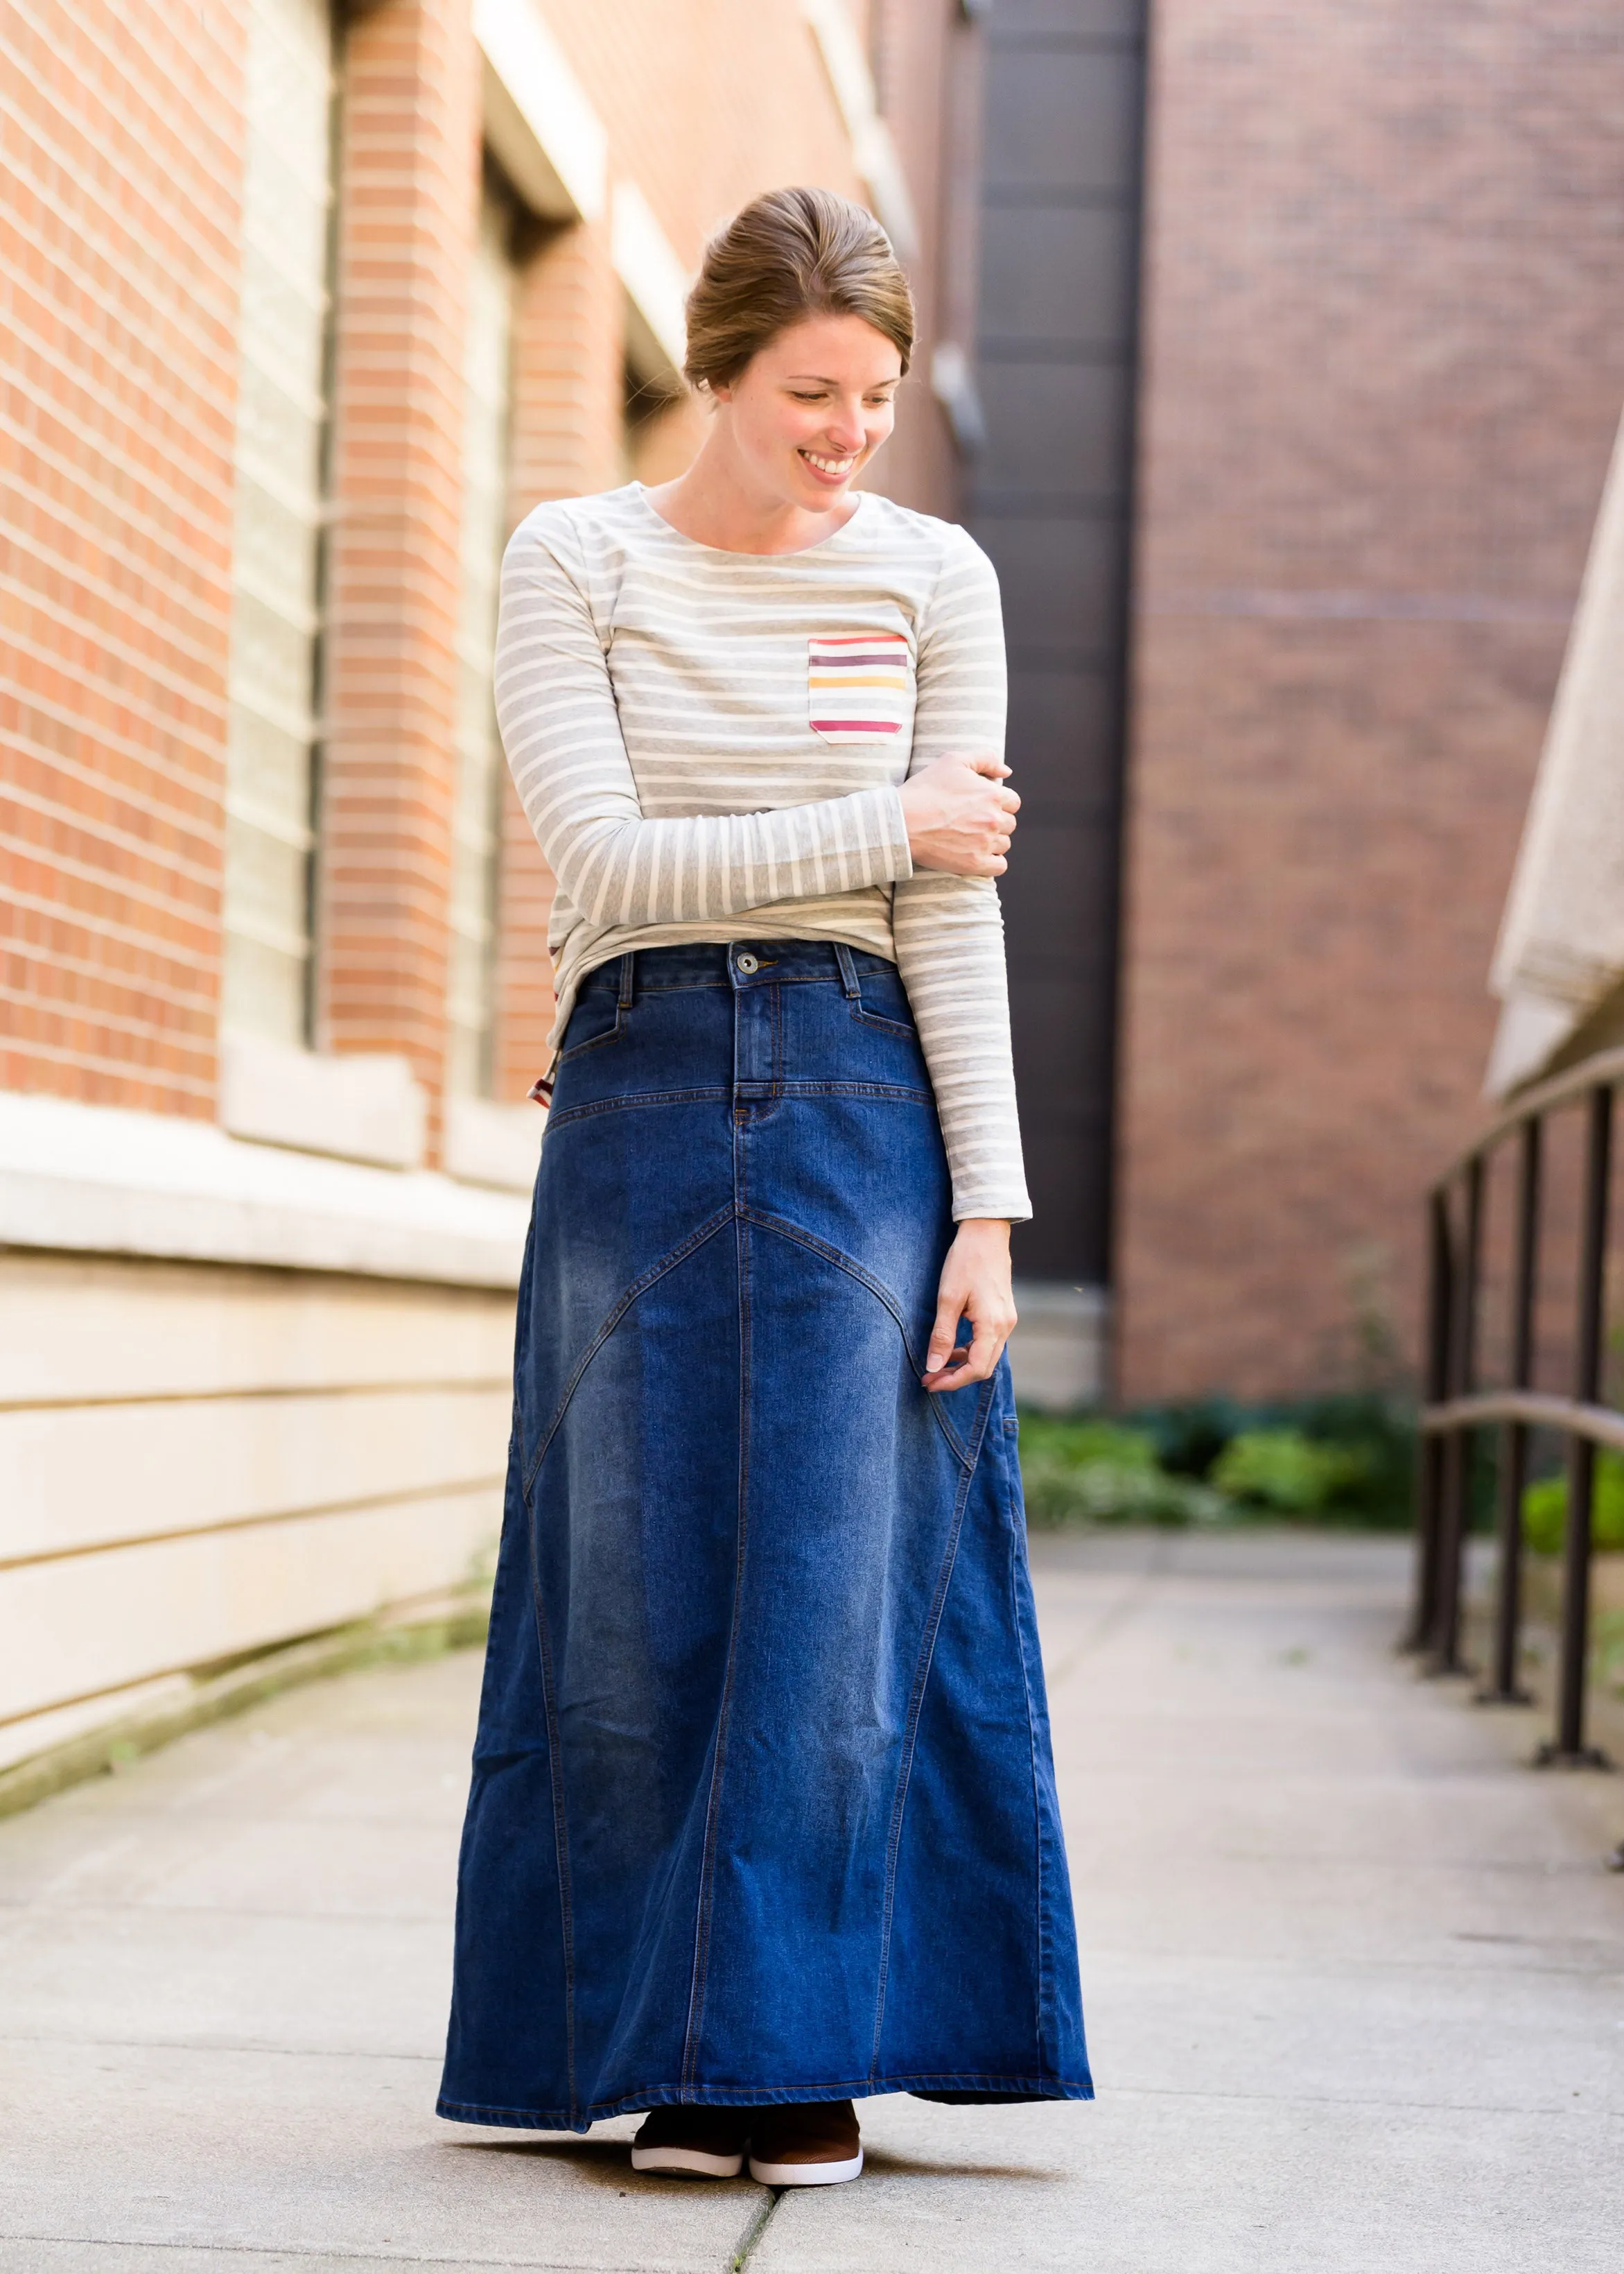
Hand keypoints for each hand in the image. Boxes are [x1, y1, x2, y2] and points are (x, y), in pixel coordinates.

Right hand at [898, 754, 1019, 876]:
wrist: (903, 821)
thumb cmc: (925, 789)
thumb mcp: (954, 760)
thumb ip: (986, 759)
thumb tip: (1006, 772)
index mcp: (992, 795)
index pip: (1013, 802)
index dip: (999, 803)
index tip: (982, 806)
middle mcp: (993, 819)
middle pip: (1009, 824)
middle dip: (996, 822)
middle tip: (973, 821)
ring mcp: (985, 843)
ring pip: (1004, 844)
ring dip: (993, 841)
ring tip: (971, 837)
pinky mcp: (974, 863)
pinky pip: (999, 866)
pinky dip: (993, 862)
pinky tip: (978, 854)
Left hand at [922, 1219, 1016, 1391]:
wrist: (986, 1233)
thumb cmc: (966, 1261)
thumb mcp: (948, 1298)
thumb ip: (942, 1335)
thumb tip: (934, 1367)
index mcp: (993, 1325)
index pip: (976, 1368)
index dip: (952, 1381)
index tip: (929, 1383)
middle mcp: (1005, 1326)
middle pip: (983, 1367)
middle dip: (956, 1378)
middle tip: (929, 1380)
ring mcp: (1007, 1320)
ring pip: (986, 1356)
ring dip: (963, 1365)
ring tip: (937, 1367)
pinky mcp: (1003, 1314)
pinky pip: (988, 1342)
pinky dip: (970, 1350)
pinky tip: (952, 1348)